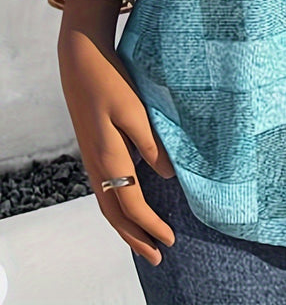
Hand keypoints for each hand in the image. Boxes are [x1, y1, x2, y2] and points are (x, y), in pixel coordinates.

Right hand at [57, 28, 176, 266]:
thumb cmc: (111, 81)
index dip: (151, 225)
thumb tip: (167, 176)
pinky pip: (104, 189)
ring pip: (107, 203)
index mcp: (109, 157)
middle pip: (114, 213)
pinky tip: (128, 205)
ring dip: (125, 226)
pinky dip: (117, 207)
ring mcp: (92, 158)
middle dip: (135, 238)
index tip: (170, 239)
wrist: (81, 61)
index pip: (132, 204)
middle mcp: (97, 164)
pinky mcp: (93, 148)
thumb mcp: (135, 110)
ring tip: (142, 242)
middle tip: (156, 258)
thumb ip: (151, 144)